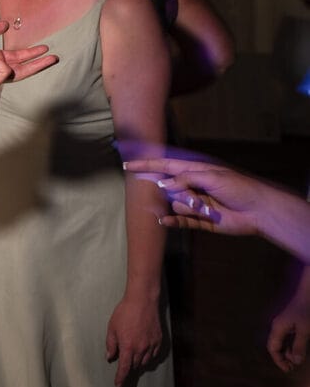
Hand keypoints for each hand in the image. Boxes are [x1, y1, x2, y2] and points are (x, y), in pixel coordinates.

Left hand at [0, 20, 56, 90]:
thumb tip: (6, 25)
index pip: (15, 57)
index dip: (30, 53)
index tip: (45, 48)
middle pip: (22, 68)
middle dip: (38, 63)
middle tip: (54, 57)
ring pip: (16, 71)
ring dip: (15, 60)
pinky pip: (4, 71)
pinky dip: (0, 63)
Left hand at [105, 292, 164, 386]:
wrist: (143, 301)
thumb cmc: (124, 313)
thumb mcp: (112, 328)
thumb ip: (111, 345)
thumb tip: (110, 357)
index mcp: (128, 347)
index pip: (124, 368)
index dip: (121, 379)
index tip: (119, 386)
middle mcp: (141, 349)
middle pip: (135, 366)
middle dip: (129, 370)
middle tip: (124, 370)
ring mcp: (152, 345)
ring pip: (145, 362)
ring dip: (138, 363)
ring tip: (133, 360)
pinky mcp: (159, 341)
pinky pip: (154, 355)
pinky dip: (148, 357)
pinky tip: (144, 353)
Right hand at [122, 153, 298, 242]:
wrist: (259, 211)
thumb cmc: (239, 187)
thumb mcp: (211, 177)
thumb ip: (185, 179)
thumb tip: (163, 185)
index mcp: (194, 170)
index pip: (164, 165)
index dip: (146, 165)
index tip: (127, 164)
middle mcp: (191, 186)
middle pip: (167, 187)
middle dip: (173, 192)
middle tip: (193, 197)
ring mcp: (194, 203)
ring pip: (174, 204)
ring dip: (186, 206)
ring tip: (207, 208)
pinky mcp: (198, 220)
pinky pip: (178, 221)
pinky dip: (171, 221)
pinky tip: (164, 221)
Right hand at [269, 276, 309, 371]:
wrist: (309, 293)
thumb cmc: (306, 311)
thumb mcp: (305, 330)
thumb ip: (299, 346)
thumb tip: (295, 361)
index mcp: (278, 328)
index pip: (273, 348)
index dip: (278, 360)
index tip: (288, 370)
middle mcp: (278, 326)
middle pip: (276, 345)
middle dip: (283, 357)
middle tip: (293, 367)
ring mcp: (284, 324)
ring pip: (283, 341)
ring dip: (289, 352)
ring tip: (298, 360)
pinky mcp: (291, 322)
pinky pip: (289, 336)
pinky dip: (293, 345)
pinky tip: (299, 349)